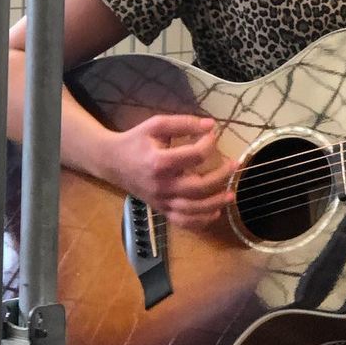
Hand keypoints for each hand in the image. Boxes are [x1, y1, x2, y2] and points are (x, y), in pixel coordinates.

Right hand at [96, 114, 233, 230]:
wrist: (112, 162)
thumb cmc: (136, 141)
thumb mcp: (156, 125)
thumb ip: (183, 123)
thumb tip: (211, 125)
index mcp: (160, 162)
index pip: (194, 156)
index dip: (209, 144)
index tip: (214, 135)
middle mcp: (162, 185)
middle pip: (198, 187)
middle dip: (221, 177)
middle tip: (234, 164)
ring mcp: (161, 200)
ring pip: (193, 209)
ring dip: (215, 203)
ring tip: (231, 194)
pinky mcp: (161, 209)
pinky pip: (183, 222)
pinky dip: (200, 221)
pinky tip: (214, 213)